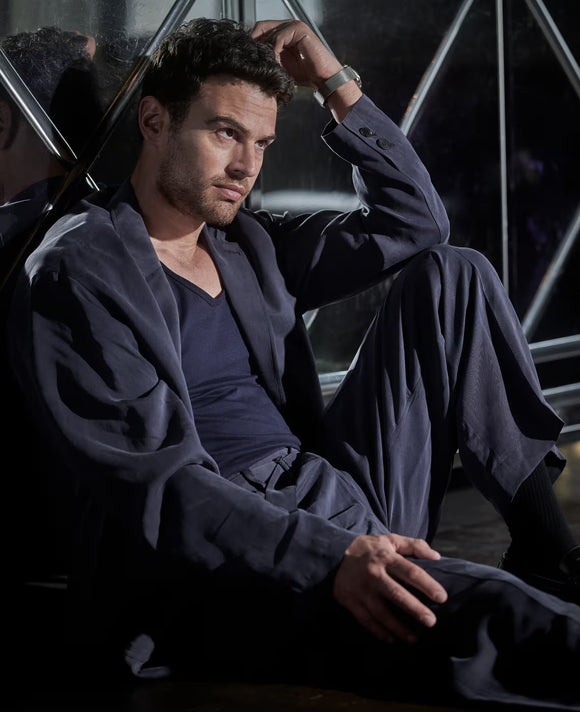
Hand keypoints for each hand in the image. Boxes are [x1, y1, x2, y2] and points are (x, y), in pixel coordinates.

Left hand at [251, 20, 361, 121]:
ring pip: (269, 31)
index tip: (247, 56)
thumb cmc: (306, 74)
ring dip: (266, 50)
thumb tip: (252, 58)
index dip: (253, 42)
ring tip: (267, 64)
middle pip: (262, 27)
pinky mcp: (299, 30)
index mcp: (284, 33)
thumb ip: (270, 57)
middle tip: (252, 58)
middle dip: (255, 42)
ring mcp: (294, 26)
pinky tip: (276, 63)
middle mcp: (289, 26)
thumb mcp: (282, 65)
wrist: (323, 78)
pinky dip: (274, 51)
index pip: (261, 30)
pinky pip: (279, 38)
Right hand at [333, 533, 447, 643]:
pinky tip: (393, 639)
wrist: (334, 554)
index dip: (427, 584)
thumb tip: (436, 557)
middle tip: (431, 622)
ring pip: (381, 612)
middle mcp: (373, 574)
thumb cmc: (369, 549)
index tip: (442, 597)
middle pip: (397, 594)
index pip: (410, 572)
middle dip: (415, 609)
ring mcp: (361, 589)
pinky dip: (380, 632)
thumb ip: (414, 546)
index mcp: (385, 557)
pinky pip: (366, 620)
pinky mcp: (351, 601)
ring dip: (399, 627)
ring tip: (414, 638)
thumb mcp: (390, 540)